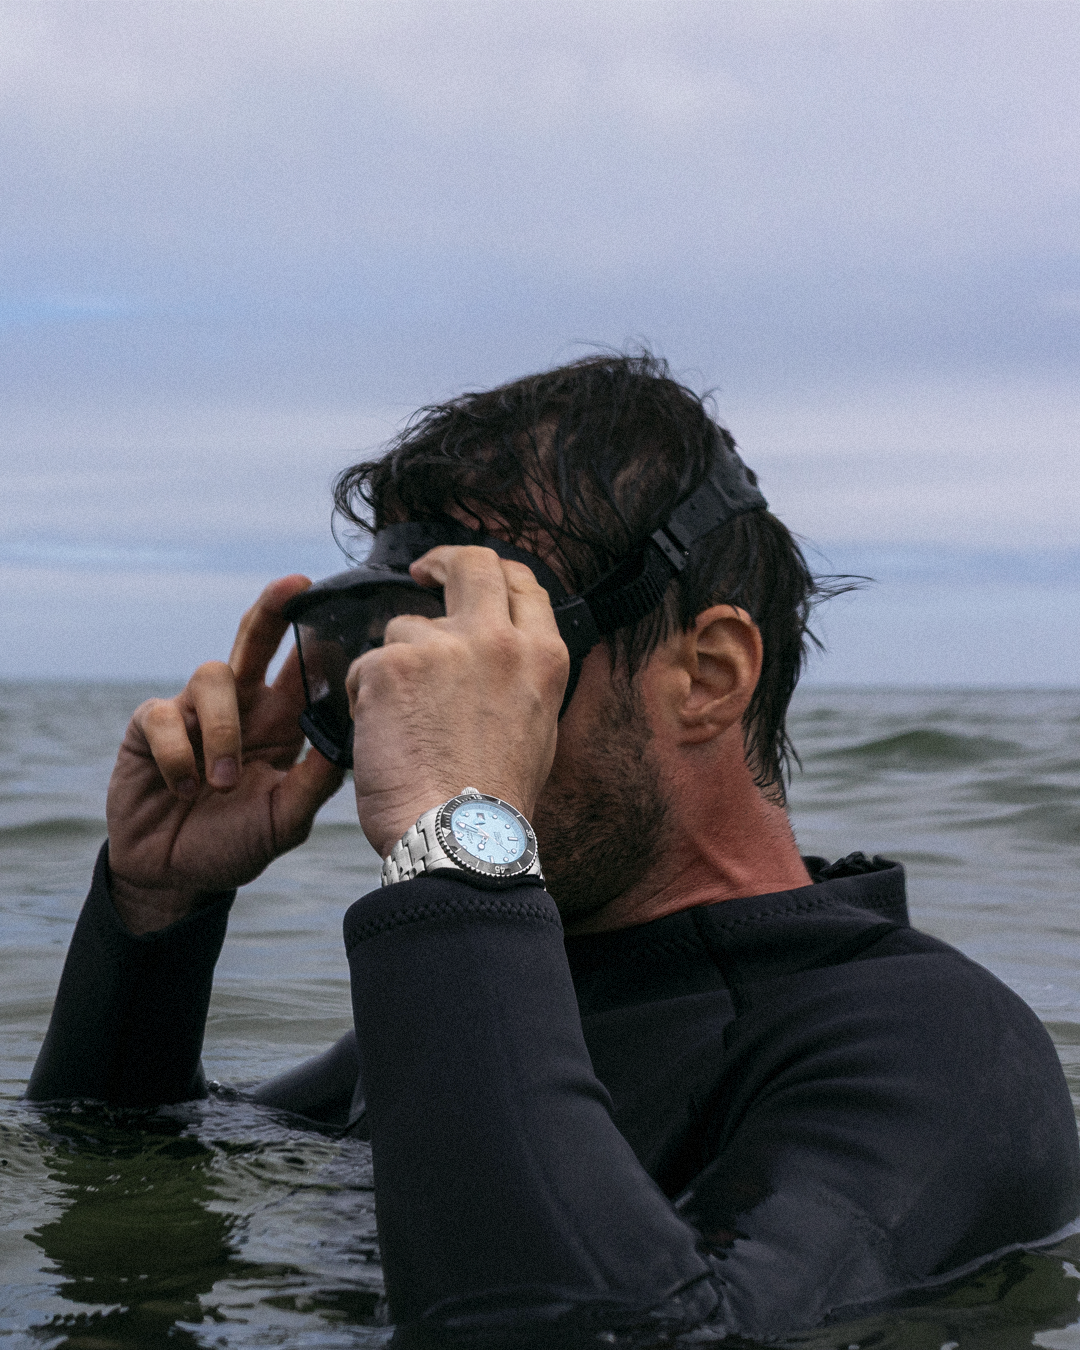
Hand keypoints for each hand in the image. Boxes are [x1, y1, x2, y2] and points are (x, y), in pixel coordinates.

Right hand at [106, 576, 344, 932]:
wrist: (177, 876)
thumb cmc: (238, 842)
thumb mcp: (286, 820)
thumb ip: (315, 783)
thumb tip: (347, 742)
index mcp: (282, 723)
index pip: (303, 668)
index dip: (318, 637)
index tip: (339, 608)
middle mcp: (242, 707)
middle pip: (256, 640)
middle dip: (272, 610)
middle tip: (294, 586)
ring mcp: (194, 712)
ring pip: (212, 677)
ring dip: (221, 732)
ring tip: (223, 784)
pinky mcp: (151, 727)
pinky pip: (163, 715)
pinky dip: (178, 754)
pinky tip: (185, 789)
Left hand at [347, 546, 568, 856]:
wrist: (460, 840)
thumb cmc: (494, 801)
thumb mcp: (536, 726)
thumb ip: (517, 676)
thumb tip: (494, 656)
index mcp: (541, 656)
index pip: (522, 583)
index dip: (492, 572)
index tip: (465, 576)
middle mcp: (498, 640)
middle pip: (471, 564)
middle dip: (442, 561)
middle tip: (421, 572)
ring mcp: (443, 647)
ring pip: (403, 630)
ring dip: (396, 669)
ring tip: (405, 729)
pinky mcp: (391, 666)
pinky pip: (366, 668)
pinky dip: (367, 700)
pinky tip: (384, 742)